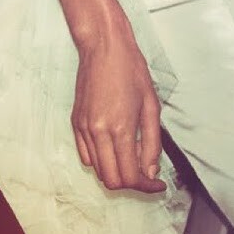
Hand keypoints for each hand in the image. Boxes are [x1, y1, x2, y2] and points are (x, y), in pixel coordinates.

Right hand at [71, 24, 165, 193]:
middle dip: (132, 184)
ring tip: (133, 155)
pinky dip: (102, 161)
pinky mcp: (75, 123)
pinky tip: (116, 148)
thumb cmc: (131, 71)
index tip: (158, 184)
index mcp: (120, 128)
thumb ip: (152, 143)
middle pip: (111, 180)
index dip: (147, 186)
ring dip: (117, 172)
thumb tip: (150, 172)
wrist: (103, 47)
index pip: (130, 176)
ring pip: (97, 170)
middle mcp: (98, 133)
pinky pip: (86, 156)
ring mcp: (83, 129)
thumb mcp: (151, 107)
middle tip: (147, 174)